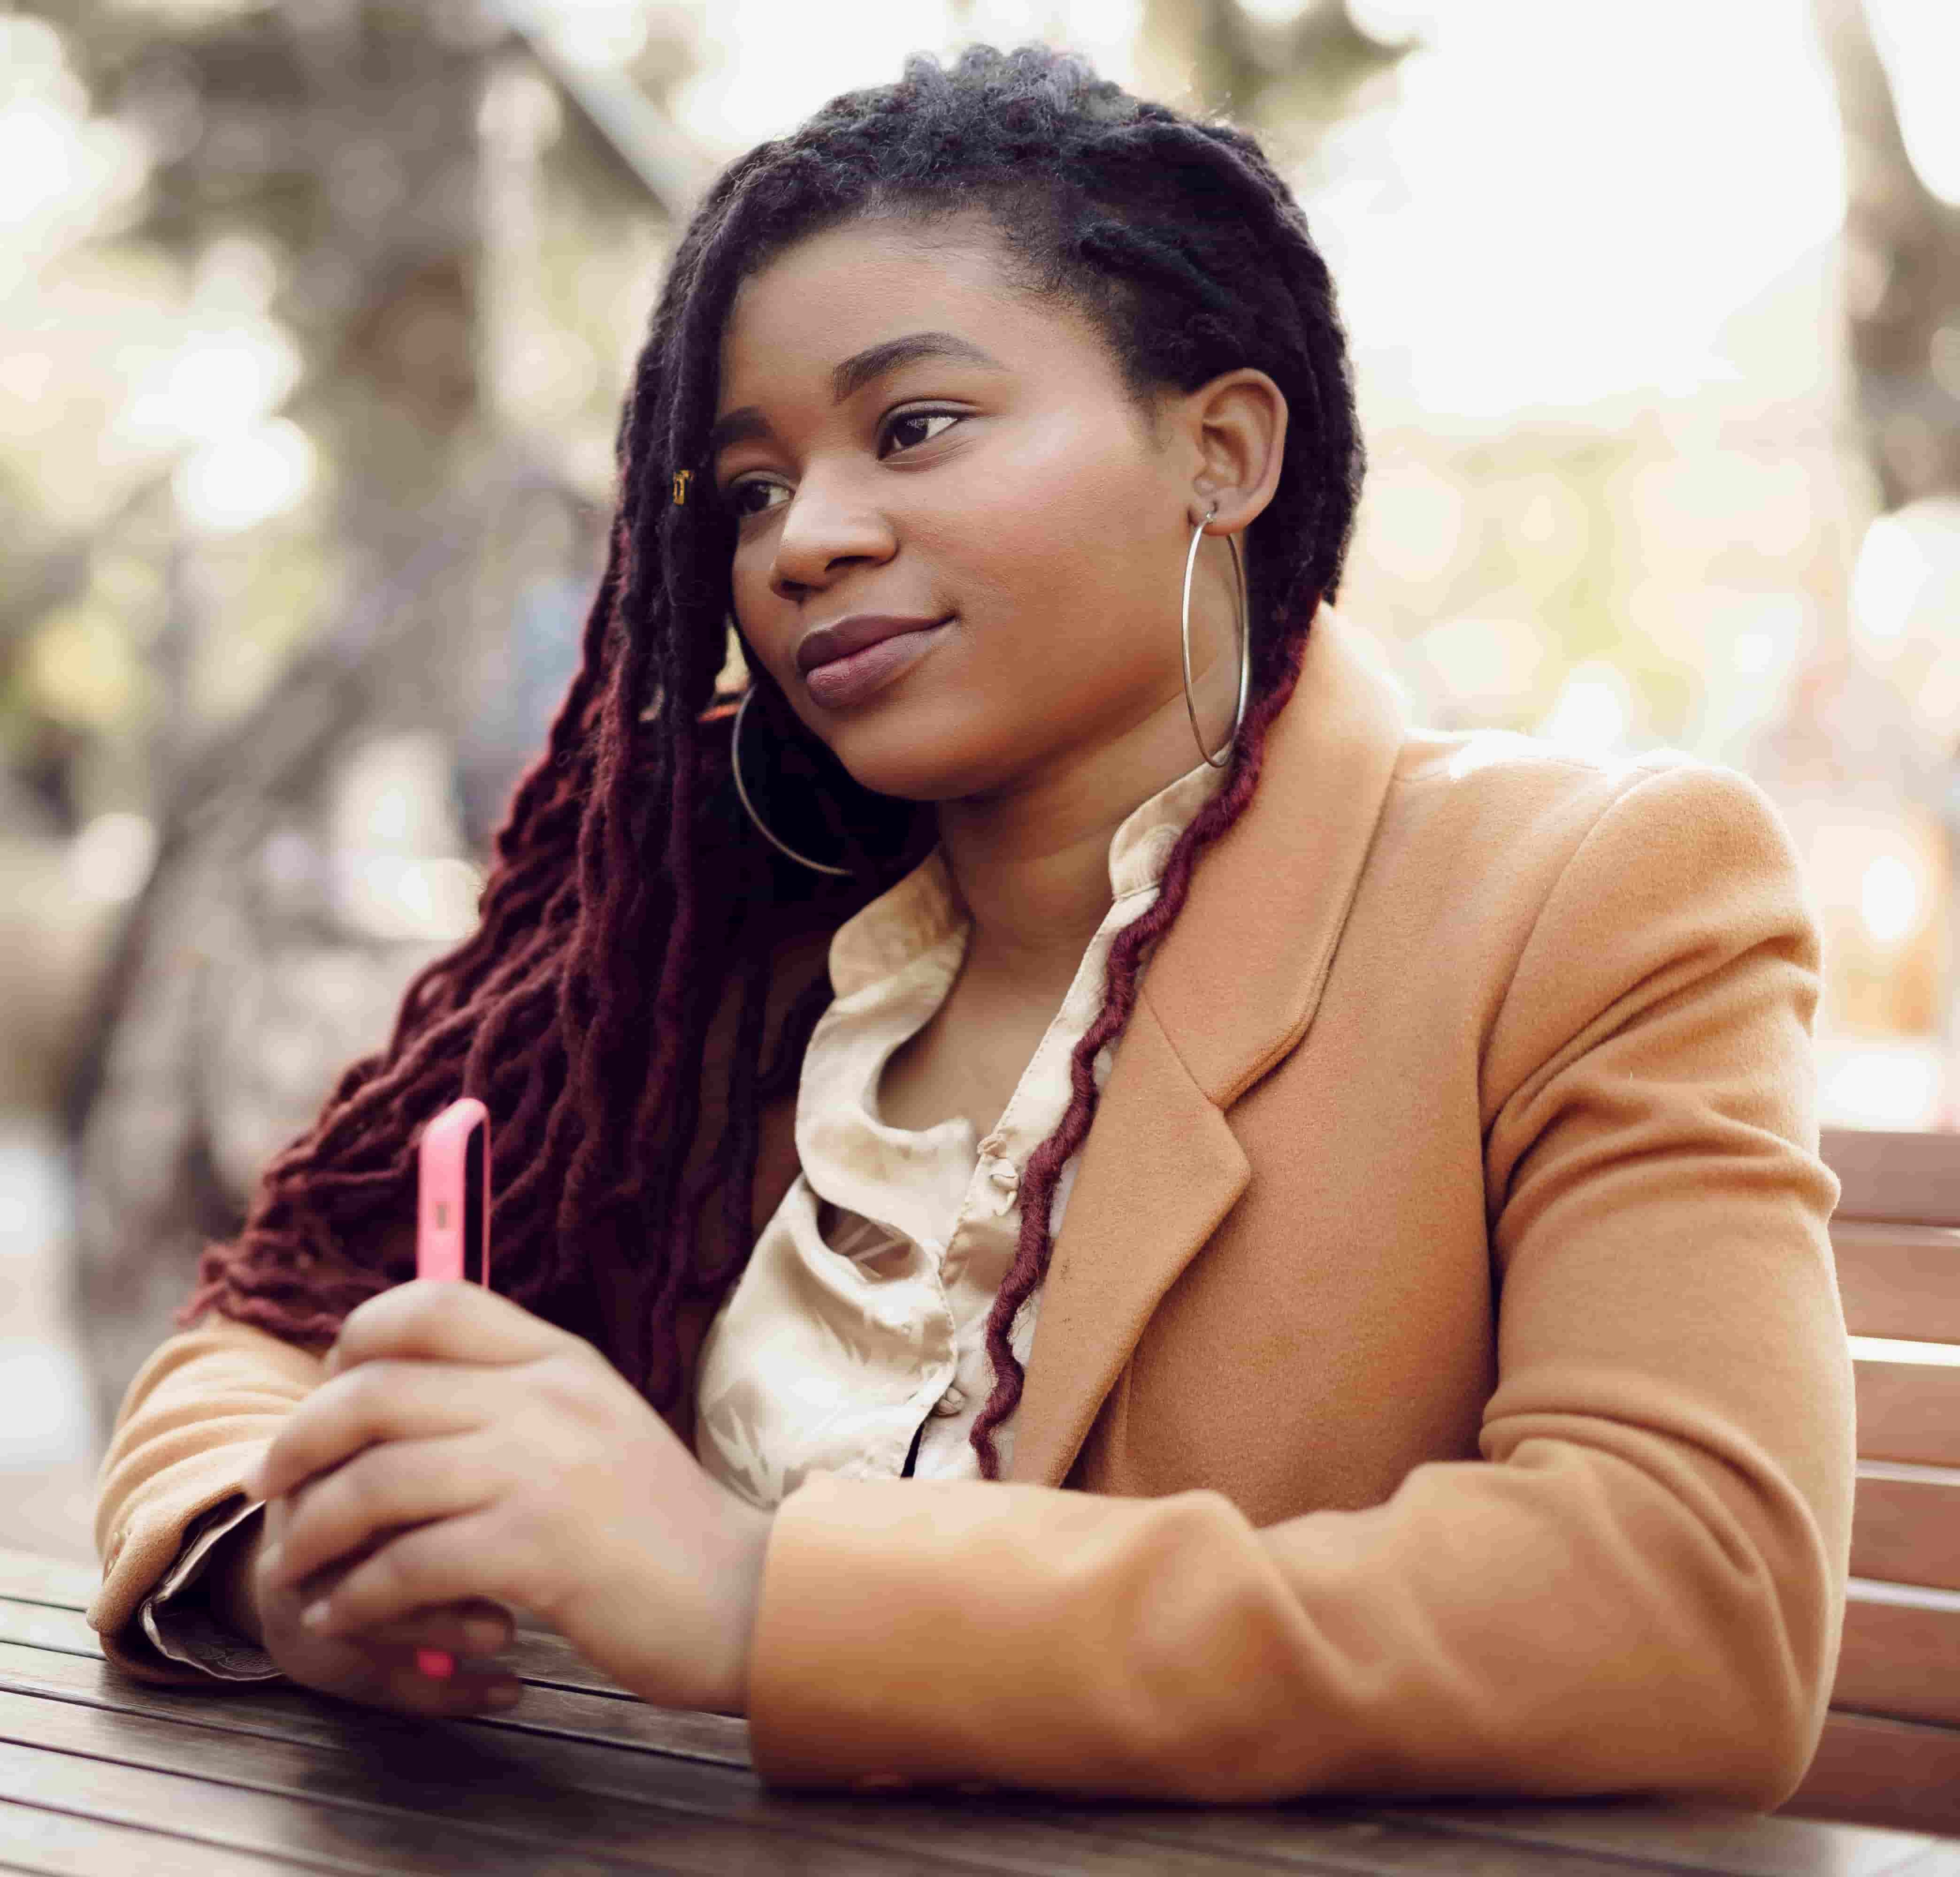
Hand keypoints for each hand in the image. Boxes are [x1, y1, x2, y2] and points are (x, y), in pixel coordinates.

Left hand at [243, 1280, 775, 1715]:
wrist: (742, 1596)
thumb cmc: (656, 1524)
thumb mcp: (595, 1423)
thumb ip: (517, 1396)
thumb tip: (403, 1386)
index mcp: (559, 1358)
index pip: (431, 1305)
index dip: (355, 1342)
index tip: (325, 1396)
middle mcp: (545, 1397)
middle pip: (375, 1391)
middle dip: (300, 1442)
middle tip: (272, 1487)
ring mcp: (542, 1470)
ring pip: (374, 1480)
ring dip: (314, 1531)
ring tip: (301, 1567)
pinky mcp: (536, 1550)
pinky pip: (404, 1564)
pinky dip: (357, 1596)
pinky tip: (347, 1615)